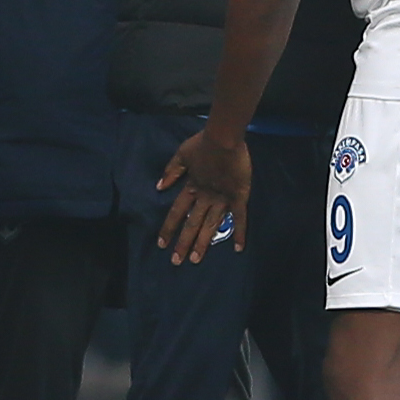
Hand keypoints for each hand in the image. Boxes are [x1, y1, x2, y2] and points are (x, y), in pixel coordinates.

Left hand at [156, 128, 250, 265]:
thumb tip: (159, 187)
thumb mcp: (182, 154)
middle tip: (176, 262)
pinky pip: (239, 218)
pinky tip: (238, 249)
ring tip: (195, 259)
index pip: (176, 212)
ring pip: (210, 225)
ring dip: (202, 243)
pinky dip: (240, 233)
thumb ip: (171, 171)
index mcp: (192, 188)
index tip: (162, 244)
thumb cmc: (203, 143)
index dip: (169, 228)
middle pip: (191, 224)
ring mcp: (221, 199)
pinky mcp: (238, 197)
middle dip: (183, 243)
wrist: (224, 138)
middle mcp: (204, 197)